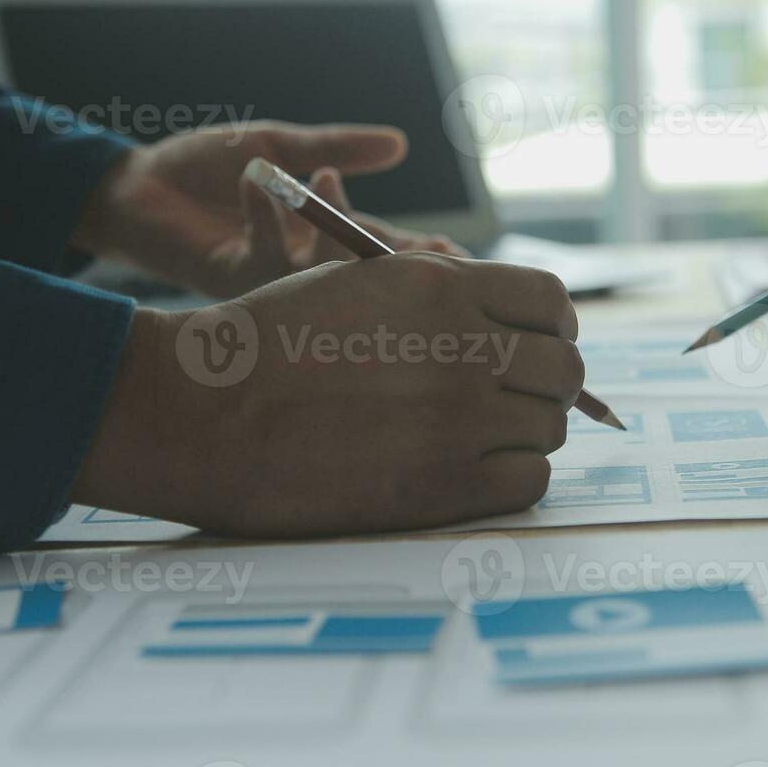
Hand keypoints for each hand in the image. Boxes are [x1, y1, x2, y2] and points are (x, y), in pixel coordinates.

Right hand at [73, 254, 582, 536]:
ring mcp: (460, 417)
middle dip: (543, 385)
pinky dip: (512, 479)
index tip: (530, 348)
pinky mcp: (445, 485)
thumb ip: (443, 293)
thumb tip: (509, 321)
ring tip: (473, 440)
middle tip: (507, 402)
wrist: (201, 413)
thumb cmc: (269, 345)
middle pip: (565, 368)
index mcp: (444, 285)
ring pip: (551, 428)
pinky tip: (469, 474)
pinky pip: (531, 482)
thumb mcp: (362, 281)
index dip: (551, 328)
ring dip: (523, 434)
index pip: (553, 303)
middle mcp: (466, 346)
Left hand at [74, 122, 465, 297]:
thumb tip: (399, 142)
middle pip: (364, 274)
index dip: (424, 258)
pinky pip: (259, 254)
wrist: (135, 183)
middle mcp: (303, 264)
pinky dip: (262, 211)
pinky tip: (258, 176)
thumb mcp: (277, 144)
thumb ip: (335, 147)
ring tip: (323, 178)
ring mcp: (269, 276)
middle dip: (396, 265)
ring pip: (319, 272)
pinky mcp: (228, 277)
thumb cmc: (204, 168)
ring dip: (325, 226)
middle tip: (429, 249)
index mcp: (323, 233)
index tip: (459, 255)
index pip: (386, 250)